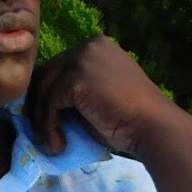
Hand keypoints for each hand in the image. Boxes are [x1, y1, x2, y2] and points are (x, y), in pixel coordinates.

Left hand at [24, 35, 182, 158]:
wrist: (153, 127)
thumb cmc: (130, 118)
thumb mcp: (97, 95)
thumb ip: (73, 90)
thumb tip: (40, 103)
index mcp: (96, 46)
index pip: (58, 67)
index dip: (47, 95)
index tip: (46, 120)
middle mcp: (88, 46)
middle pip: (46, 75)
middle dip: (39, 106)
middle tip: (41, 134)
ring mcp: (81, 60)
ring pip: (44, 90)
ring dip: (42, 121)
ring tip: (52, 145)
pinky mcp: (75, 79)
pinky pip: (49, 103)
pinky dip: (49, 126)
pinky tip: (59, 143)